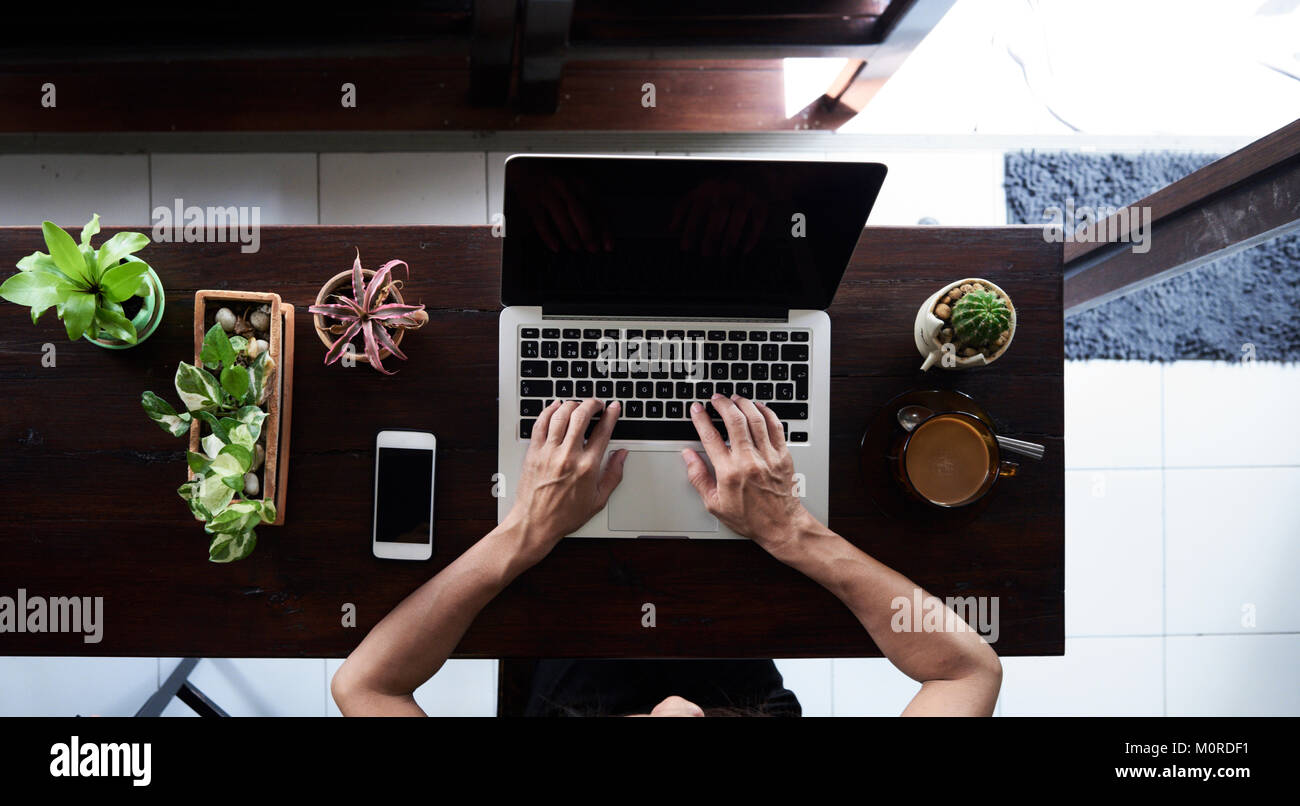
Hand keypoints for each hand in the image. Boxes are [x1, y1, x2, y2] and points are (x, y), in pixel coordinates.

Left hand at [505, 399, 627, 561]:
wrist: (535, 524)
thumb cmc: (565, 515)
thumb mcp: (598, 500)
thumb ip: (613, 474)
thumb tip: (622, 455)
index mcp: (587, 467)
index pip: (603, 431)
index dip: (611, 415)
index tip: (614, 407)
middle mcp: (568, 456)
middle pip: (581, 416)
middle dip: (592, 404)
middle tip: (597, 404)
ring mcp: (548, 452)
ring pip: (561, 415)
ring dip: (572, 404)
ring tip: (578, 405)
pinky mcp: (533, 452)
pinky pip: (540, 423)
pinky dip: (549, 411)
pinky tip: (555, 407)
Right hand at [681, 394, 812, 552]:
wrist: (781, 526)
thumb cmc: (749, 518)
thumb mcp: (714, 504)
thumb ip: (698, 477)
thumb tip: (688, 456)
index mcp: (729, 472)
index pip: (711, 437)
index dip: (701, 419)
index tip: (696, 409)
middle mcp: (748, 461)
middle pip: (734, 421)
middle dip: (722, 404)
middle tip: (716, 398)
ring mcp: (768, 456)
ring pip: (755, 419)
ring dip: (743, 404)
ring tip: (735, 398)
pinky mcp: (783, 455)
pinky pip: (776, 426)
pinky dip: (766, 412)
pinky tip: (758, 407)